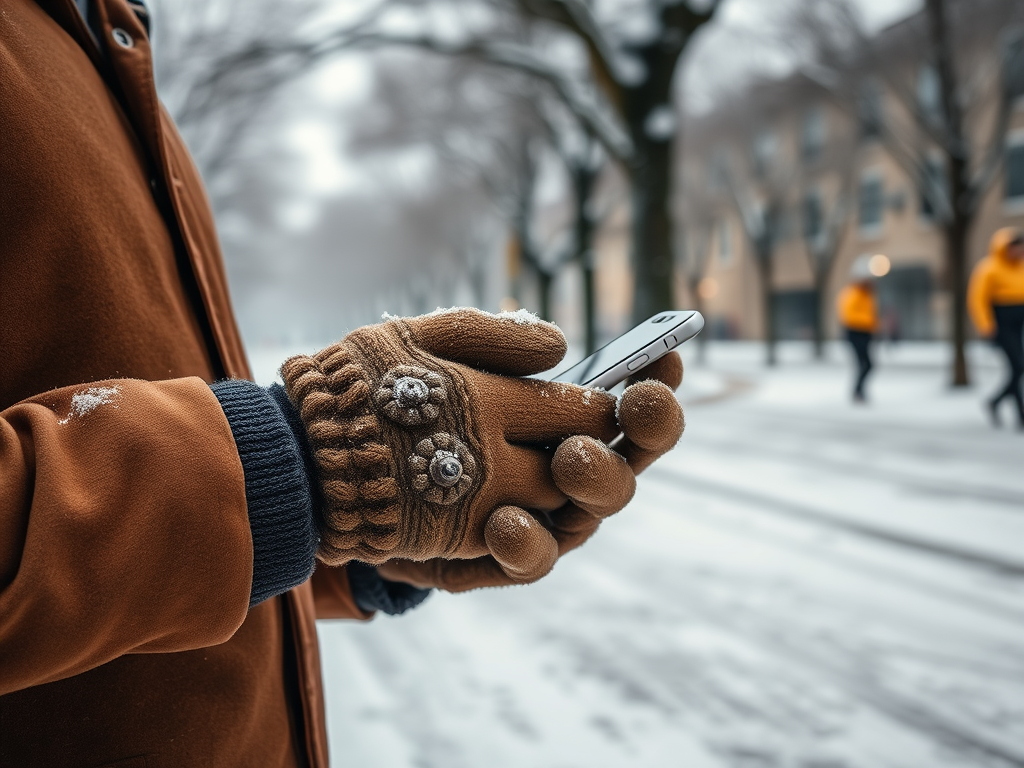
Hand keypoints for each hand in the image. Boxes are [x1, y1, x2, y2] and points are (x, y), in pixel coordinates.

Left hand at [281, 309, 682, 589]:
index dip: (652, 381)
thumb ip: (490, 337)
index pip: (622, 398)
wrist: (319, 458)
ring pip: (593, 508)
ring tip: (572, 455)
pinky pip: (530, 558)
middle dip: (646, 431)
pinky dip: (526, 542)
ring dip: (597, 481)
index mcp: (553, 414)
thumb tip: (562, 346)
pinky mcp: (495, 557)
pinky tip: (506, 522)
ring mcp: (534, 513)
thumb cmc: (388, 396)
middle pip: (629, 456)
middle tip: (631, 406)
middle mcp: (555, 465)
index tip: (664, 358)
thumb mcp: (429, 345)